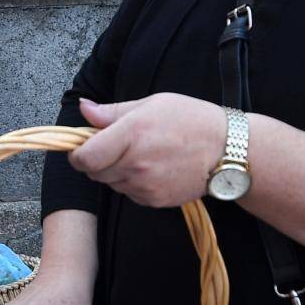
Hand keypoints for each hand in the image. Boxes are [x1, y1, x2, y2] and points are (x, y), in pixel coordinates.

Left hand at [70, 94, 225, 207]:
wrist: (227, 150)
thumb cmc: (191, 120)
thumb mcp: (151, 104)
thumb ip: (112, 111)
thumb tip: (84, 109)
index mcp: (130, 134)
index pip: (84, 157)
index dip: (78, 154)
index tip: (83, 147)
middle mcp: (135, 163)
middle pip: (94, 173)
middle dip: (98, 161)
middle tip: (118, 147)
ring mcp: (145, 185)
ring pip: (112, 184)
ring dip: (117, 173)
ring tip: (142, 155)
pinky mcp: (155, 200)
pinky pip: (130, 194)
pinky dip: (134, 184)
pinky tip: (154, 169)